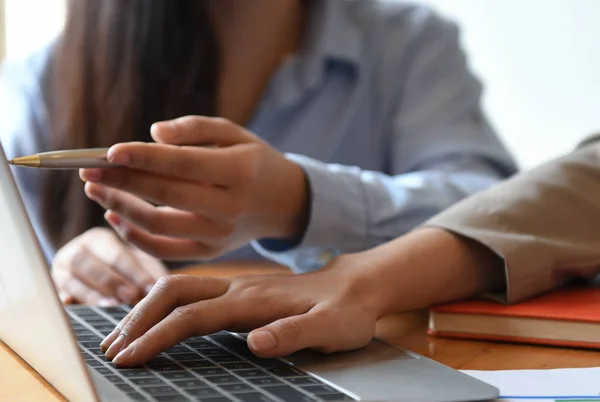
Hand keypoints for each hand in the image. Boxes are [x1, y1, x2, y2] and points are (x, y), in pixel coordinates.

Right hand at [52, 227, 168, 305]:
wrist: (103, 276)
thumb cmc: (129, 270)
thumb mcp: (142, 265)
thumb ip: (149, 273)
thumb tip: (157, 287)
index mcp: (100, 239)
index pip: (116, 253)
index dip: (133, 272)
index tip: (150, 287)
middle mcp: (76, 250)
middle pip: (88, 263)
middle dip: (110, 281)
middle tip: (130, 297)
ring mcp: (60, 270)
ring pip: (70, 278)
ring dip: (91, 293)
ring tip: (111, 305)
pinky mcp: (54, 289)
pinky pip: (56, 293)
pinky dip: (66, 299)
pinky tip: (72, 305)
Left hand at [80, 116, 308, 260]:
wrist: (284, 202)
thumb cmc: (254, 160)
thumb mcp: (235, 133)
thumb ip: (195, 128)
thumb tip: (153, 134)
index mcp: (240, 171)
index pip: (183, 164)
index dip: (144, 158)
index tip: (109, 152)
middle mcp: (231, 206)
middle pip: (165, 195)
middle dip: (121, 182)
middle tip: (87, 170)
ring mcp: (220, 234)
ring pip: (160, 226)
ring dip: (121, 207)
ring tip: (95, 190)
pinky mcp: (211, 252)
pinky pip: (164, 251)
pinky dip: (135, 236)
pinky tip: (114, 216)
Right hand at [99, 255, 381, 366]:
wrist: (359, 284)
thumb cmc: (346, 311)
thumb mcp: (330, 328)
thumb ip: (293, 333)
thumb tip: (255, 342)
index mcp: (253, 299)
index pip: (193, 317)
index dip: (157, 337)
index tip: (128, 358)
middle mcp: (239, 287)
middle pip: (174, 291)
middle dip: (138, 318)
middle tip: (111, 347)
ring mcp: (239, 285)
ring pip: (180, 286)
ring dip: (146, 308)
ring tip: (123, 335)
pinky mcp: (242, 290)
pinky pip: (193, 290)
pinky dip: (165, 303)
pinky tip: (159, 318)